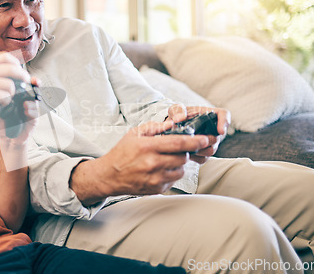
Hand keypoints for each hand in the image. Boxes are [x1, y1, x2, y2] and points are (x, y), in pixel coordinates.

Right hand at [0, 52, 29, 124]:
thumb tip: (17, 66)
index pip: (5, 56)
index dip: (16, 62)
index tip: (20, 68)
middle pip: (12, 69)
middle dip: (23, 75)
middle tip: (26, 80)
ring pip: (10, 85)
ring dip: (12, 92)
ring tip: (7, 96)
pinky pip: (5, 96)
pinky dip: (6, 101)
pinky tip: (1, 102)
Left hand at [0, 77, 39, 144]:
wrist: (7, 138)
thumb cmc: (2, 122)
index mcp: (18, 97)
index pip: (23, 85)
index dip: (25, 78)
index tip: (23, 74)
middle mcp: (26, 102)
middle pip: (33, 90)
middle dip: (35, 85)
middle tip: (34, 82)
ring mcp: (31, 110)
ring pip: (35, 101)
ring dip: (32, 99)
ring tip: (25, 101)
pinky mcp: (33, 120)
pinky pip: (35, 113)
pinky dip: (31, 110)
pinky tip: (26, 109)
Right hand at [70, 121, 209, 203]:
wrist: (109, 176)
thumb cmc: (122, 153)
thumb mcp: (134, 134)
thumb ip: (155, 127)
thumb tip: (173, 123)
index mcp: (148, 147)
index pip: (179, 143)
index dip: (195, 141)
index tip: (205, 139)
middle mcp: (153, 163)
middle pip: (183, 157)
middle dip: (185, 152)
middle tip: (178, 149)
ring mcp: (155, 178)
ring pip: (181, 170)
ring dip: (178, 164)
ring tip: (165, 160)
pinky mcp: (157, 189)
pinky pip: (174, 181)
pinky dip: (171, 174)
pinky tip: (159, 170)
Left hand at [167, 104, 230, 163]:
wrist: (173, 127)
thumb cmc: (178, 115)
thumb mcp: (176, 109)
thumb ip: (177, 110)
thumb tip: (179, 118)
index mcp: (209, 115)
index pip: (224, 115)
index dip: (224, 122)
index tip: (220, 131)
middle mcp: (212, 129)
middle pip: (216, 138)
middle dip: (206, 141)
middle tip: (194, 140)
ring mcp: (209, 142)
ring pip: (211, 150)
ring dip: (200, 150)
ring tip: (186, 147)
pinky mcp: (203, 152)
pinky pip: (203, 158)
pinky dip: (195, 157)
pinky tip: (185, 153)